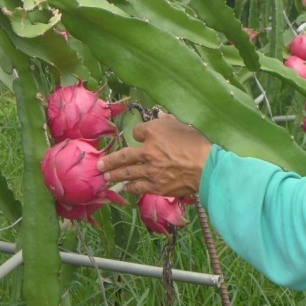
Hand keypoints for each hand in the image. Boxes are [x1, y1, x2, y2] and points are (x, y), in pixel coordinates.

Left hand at [97, 113, 211, 197]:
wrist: (207, 166)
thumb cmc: (198, 143)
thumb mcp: (183, 125)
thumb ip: (168, 122)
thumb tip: (160, 117)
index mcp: (154, 132)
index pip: (137, 131)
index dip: (138, 134)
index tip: (138, 137)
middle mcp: (148, 151)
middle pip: (123, 156)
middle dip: (109, 161)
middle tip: (99, 165)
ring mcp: (150, 171)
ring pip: (127, 174)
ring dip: (115, 176)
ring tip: (105, 178)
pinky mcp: (157, 186)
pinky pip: (139, 188)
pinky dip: (131, 188)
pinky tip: (126, 188)